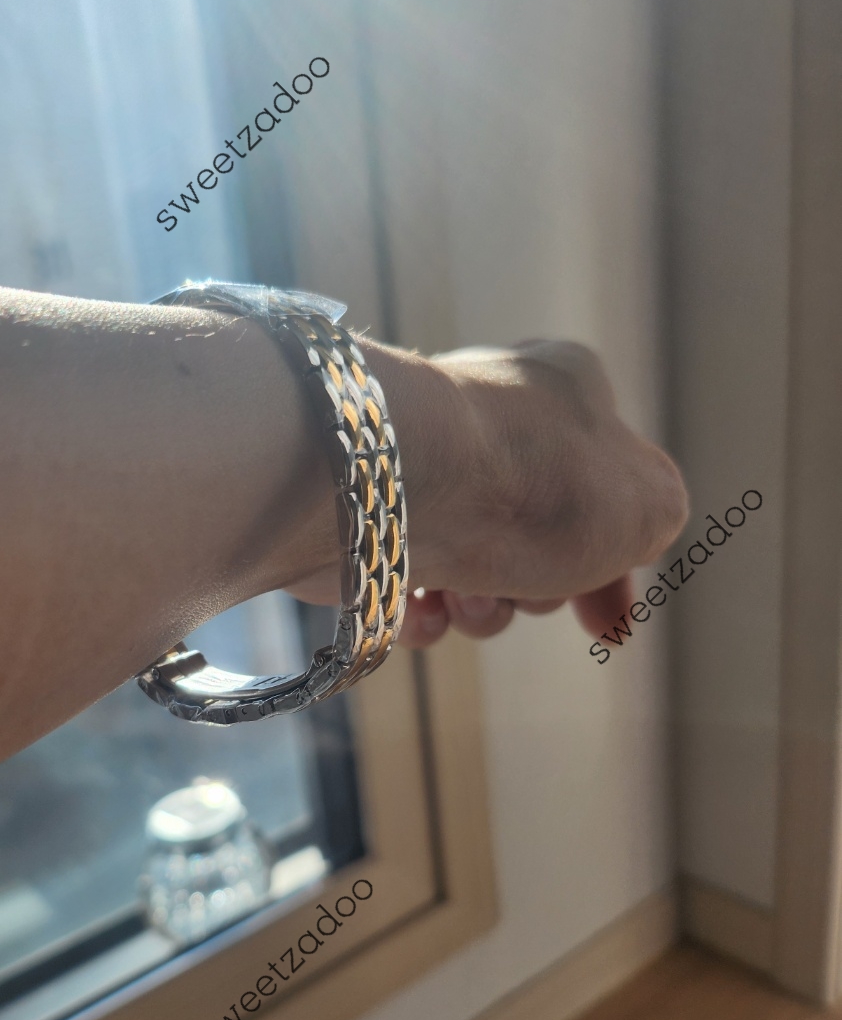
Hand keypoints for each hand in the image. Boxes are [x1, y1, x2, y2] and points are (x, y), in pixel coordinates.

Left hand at [287, 337, 687, 647]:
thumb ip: (656, 517)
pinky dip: (419, 610)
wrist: (394, 486)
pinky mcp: (363, 512)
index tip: (607, 626)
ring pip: (472, 569)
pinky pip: (405, 582)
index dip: (613, 566)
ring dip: (481, 607)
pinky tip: (421, 606)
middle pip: (536, 539)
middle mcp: (489, 421)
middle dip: (537, 590)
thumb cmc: (529, 486)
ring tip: (466, 597)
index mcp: (565, 393)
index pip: (605, 488)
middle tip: (529, 591)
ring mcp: (422, 468)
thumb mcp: (645, 506)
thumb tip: (624, 535)